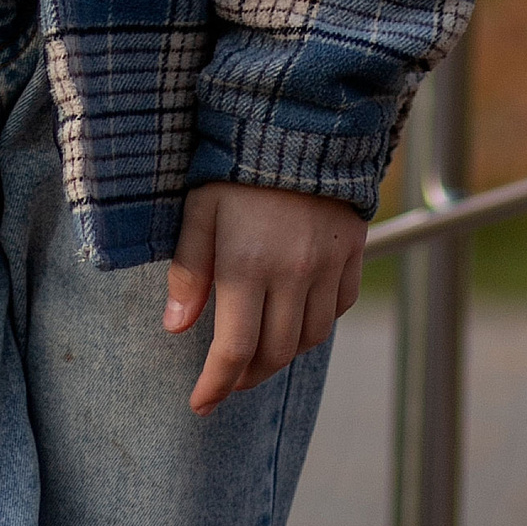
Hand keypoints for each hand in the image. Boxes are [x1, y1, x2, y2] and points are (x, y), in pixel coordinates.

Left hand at [164, 181, 367, 414]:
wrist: (300, 120)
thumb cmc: (237, 166)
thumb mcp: (199, 210)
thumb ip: (188, 270)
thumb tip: (175, 327)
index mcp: (246, 265)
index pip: (232, 350)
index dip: (215, 386)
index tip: (200, 405)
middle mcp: (292, 274)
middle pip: (274, 354)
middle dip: (247, 376)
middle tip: (227, 378)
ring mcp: (327, 265)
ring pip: (309, 338)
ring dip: (282, 353)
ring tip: (259, 350)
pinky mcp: (352, 252)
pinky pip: (337, 308)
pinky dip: (316, 322)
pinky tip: (296, 314)